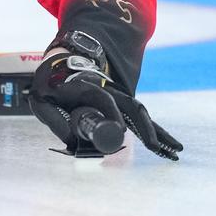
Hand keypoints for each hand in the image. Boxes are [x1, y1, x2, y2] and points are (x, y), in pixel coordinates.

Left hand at [28, 47, 183, 159]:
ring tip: (174, 149)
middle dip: (146, 127)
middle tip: (155, 147)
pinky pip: (138, 118)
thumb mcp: (41, 101)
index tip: (121, 132)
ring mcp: (116, 97)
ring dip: (157, 131)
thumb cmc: (49, 85)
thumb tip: (74, 144)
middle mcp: (107, 90)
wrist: (59, 66)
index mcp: (87, 86)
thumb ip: (55, 121)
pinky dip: (153, 131)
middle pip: (133, 107)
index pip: (105, 99)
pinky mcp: (119, 105)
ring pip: (140, 113)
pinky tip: (166, 146)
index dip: (113, 115)